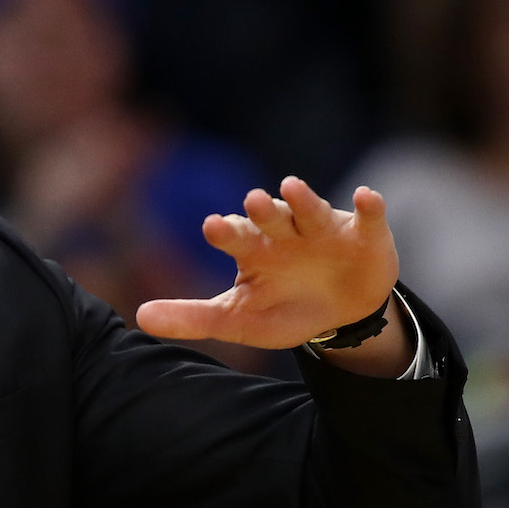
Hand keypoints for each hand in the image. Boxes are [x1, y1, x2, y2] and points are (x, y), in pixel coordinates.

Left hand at [135, 177, 400, 352]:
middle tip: (251, 201)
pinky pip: (366, 216)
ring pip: (310, 210)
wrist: (341, 315)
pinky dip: (368, 207)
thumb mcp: (238, 319)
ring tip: (292, 188)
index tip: (212, 226)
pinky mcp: (363, 235)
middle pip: (270, 216)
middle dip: (262, 209)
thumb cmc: (284, 309)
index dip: (225, 230)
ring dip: (303, 199)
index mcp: (254, 248)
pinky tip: (367, 197)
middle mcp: (285, 232)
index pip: (234, 235)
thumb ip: (192, 317)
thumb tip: (140, 317)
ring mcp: (323, 230)